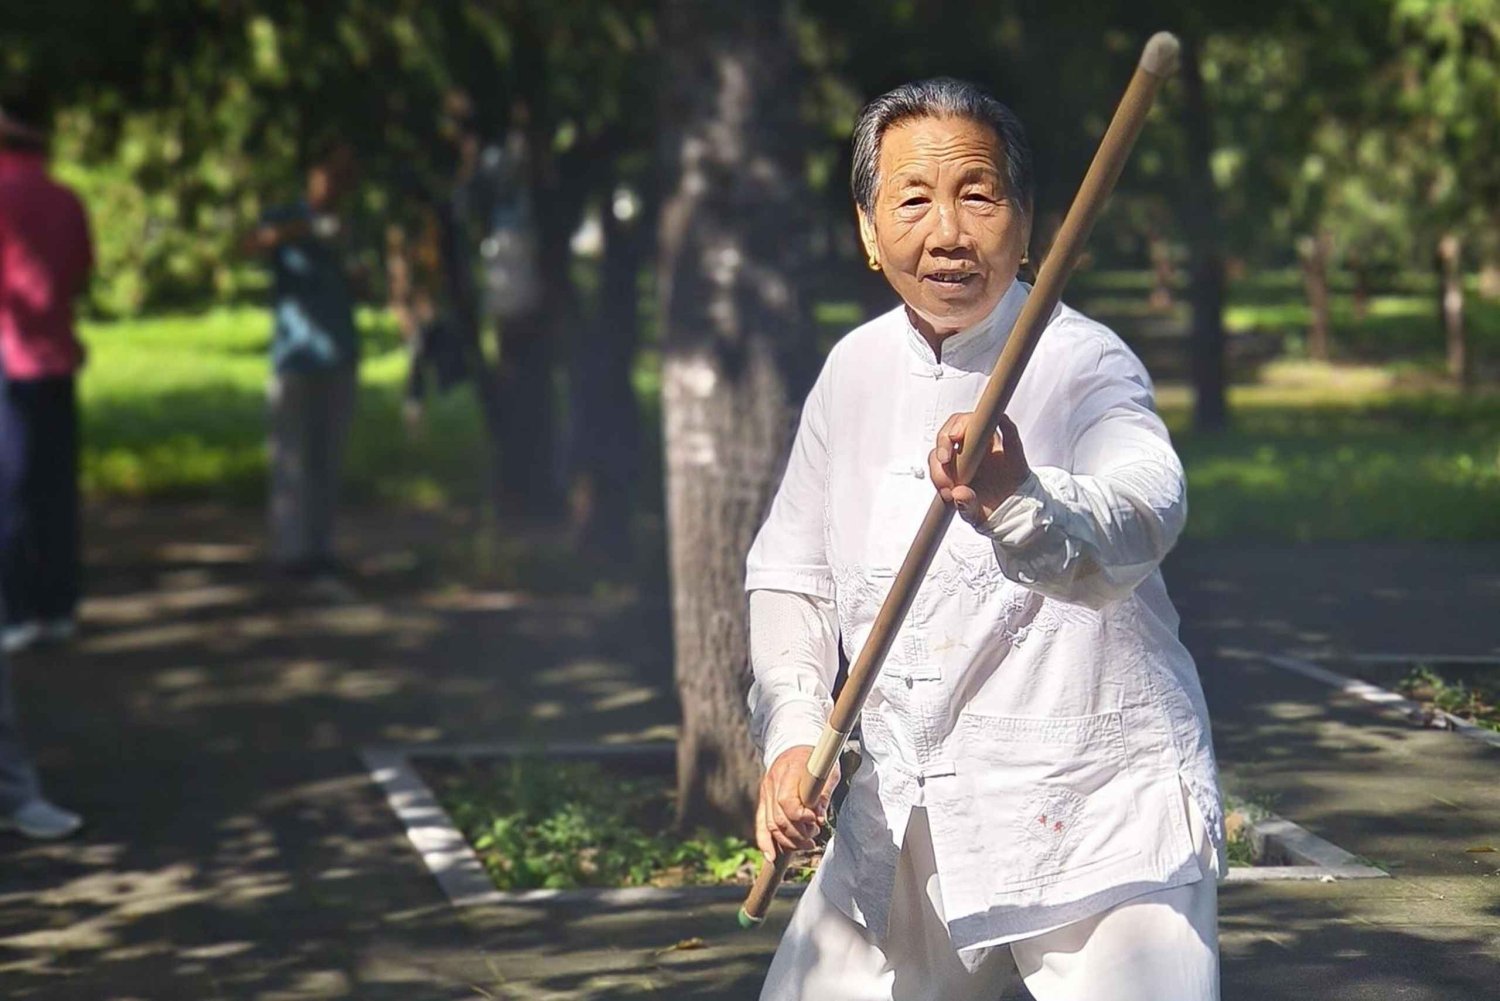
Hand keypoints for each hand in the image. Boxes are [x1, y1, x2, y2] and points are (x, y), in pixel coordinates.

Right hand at [756, 746, 838, 859]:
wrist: (795, 745)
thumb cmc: (815, 758)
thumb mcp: (828, 769)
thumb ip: (824, 793)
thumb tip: (818, 817)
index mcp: (789, 771)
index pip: (787, 802)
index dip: (801, 817)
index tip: (815, 821)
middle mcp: (773, 782)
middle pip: (779, 818)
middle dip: (798, 834)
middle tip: (815, 835)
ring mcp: (766, 792)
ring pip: (771, 825)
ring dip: (789, 841)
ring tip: (807, 844)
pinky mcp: (764, 800)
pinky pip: (761, 825)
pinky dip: (765, 842)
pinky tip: (772, 856)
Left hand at [929, 412, 1029, 526]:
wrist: (1014, 512)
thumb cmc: (987, 508)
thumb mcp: (973, 513)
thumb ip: (965, 505)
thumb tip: (959, 494)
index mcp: (954, 466)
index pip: (938, 455)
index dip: (936, 460)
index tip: (942, 469)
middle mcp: (969, 450)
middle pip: (951, 431)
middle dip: (944, 440)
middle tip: (945, 456)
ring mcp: (989, 445)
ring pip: (974, 422)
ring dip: (965, 424)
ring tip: (959, 437)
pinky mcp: (1010, 446)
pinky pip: (1008, 429)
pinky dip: (1003, 423)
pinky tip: (1001, 421)